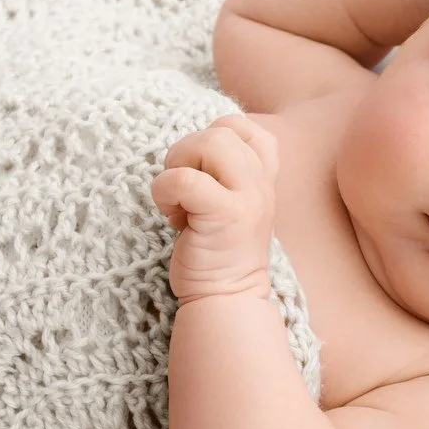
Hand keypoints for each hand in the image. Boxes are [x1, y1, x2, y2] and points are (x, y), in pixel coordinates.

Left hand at [151, 114, 278, 305]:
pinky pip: (185, 179)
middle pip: (220, 133)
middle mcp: (261, 185)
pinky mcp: (226, 216)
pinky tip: (173, 216)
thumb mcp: (230, 207)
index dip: (215, 136)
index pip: (248, 128)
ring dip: (178, 167)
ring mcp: (248, 200)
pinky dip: (165, 190)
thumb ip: (223, 176)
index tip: (201, 171)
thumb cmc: (217, 255)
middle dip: (186, 153)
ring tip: (178, 201)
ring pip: (209, 144)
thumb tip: (189, 150)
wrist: (227, 300)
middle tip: (181, 189)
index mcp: (262, 180)